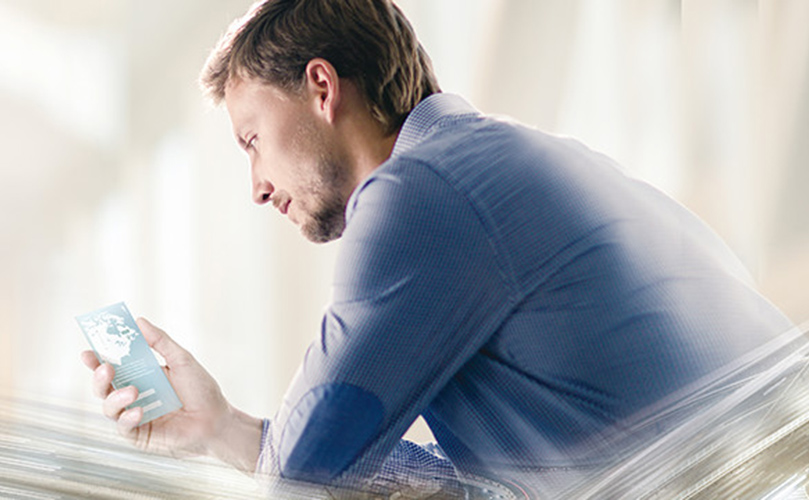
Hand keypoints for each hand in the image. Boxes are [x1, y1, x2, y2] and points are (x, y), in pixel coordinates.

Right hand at [81, 317, 262, 471]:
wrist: (216, 419)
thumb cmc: (201, 390)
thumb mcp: (181, 360)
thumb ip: (160, 341)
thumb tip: (139, 321)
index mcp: (141, 375)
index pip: (113, 366)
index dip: (97, 360)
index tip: (88, 352)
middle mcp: (134, 395)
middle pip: (104, 387)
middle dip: (99, 377)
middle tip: (105, 368)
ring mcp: (135, 415)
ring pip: (109, 408)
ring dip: (115, 398)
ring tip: (132, 391)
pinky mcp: (139, 435)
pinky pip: (123, 427)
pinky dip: (128, 418)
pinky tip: (139, 411)